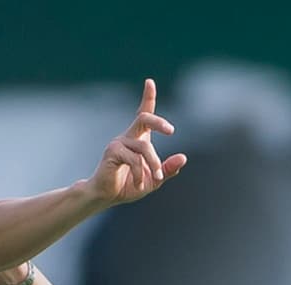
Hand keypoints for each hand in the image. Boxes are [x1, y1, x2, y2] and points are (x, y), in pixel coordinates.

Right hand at [87, 78, 186, 205]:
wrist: (107, 196)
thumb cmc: (130, 185)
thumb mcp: (154, 179)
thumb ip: (167, 169)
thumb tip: (183, 157)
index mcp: (139, 139)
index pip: (144, 114)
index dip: (147, 97)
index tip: (149, 82)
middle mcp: (128, 137)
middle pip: (144, 118)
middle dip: (159, 122)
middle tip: (171, 131)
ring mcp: (119, 143)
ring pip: (144, 148)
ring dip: (154, 164)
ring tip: (155, 178)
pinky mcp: (113, 152)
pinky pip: (134, 160)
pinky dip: (140, 173)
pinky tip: (139, 184)